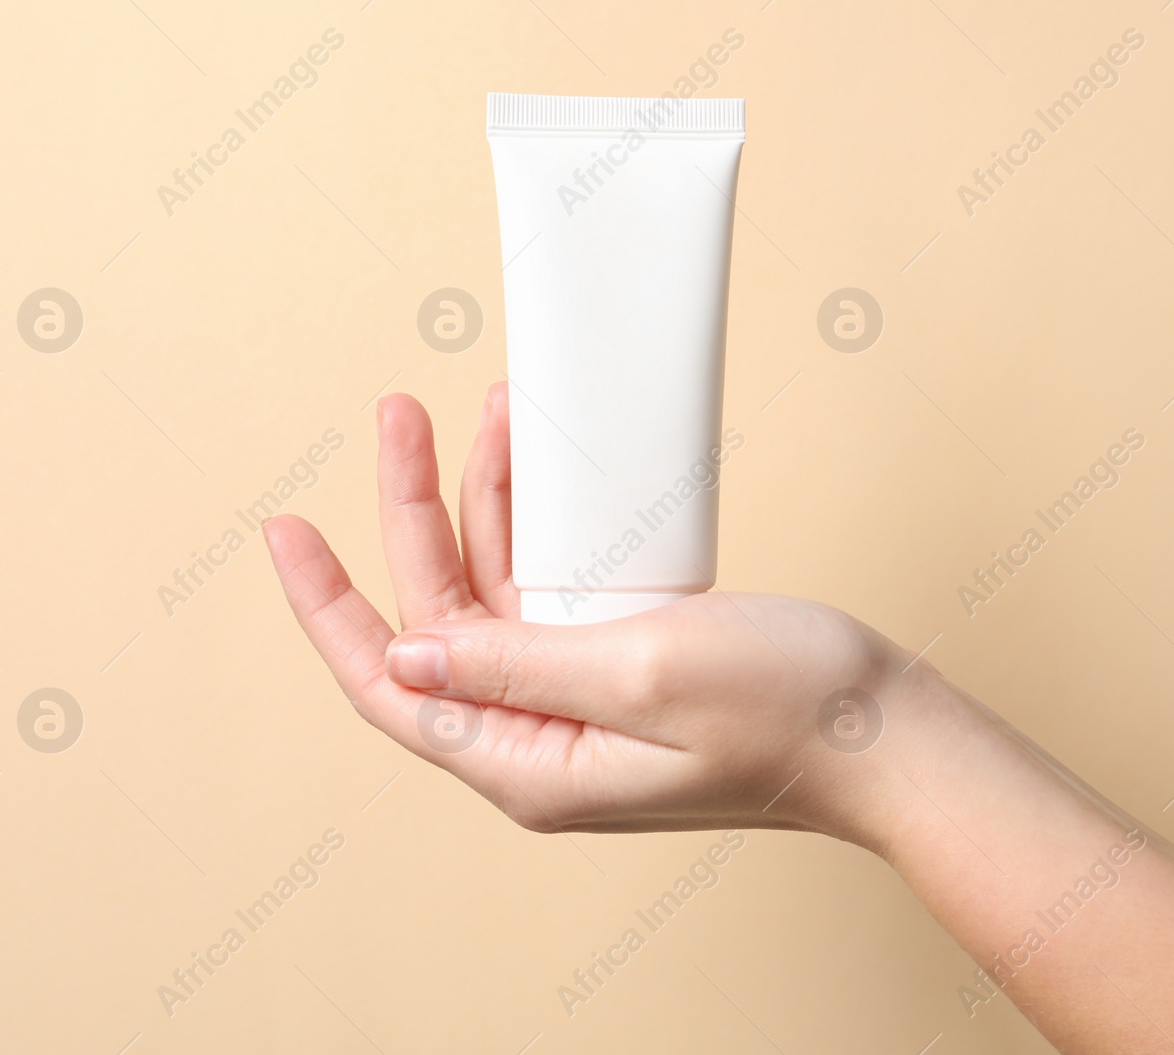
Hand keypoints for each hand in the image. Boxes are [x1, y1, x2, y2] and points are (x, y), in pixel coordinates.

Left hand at [264, 386, 917, 839]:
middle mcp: (541, 738)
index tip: (285, 529)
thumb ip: (515, 664)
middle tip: (404, 412)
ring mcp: (581, 702)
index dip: (326, 609)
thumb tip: (406, 660)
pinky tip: (542, 466)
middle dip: (413, 513)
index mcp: (529, 763)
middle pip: (438, 621)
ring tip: (489, 411)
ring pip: (497, 592)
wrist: (888, 732)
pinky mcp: (621, 669)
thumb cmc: (786, 713)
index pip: (387, 690)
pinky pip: (552, 591)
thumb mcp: (640, 673)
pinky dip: (540, 524)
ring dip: (486, 501)